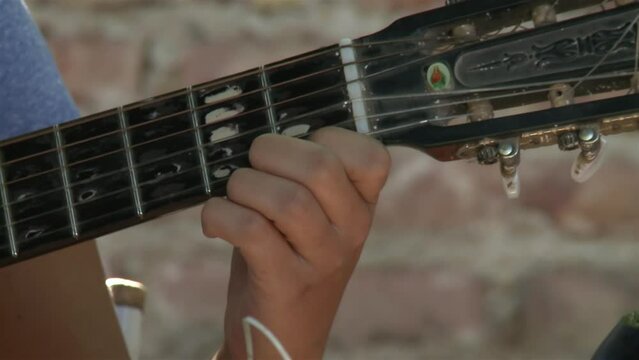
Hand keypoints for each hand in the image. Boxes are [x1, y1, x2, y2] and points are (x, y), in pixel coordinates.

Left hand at [201, 127, 390, 358]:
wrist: (282, 333)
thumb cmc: (287, 257)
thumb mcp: (311, 217)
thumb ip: (301, 177)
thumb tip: (258, 131)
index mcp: (363, 206)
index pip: (370, 156)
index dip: (326, 137)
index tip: (295, 149)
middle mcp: (353, 231)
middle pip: (319, 167)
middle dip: (270, 152)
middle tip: (251, 166)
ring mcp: (323, 259)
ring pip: (284, 199)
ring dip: (243, 186)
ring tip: (232, 197)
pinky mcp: (286, 282)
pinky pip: (250, 230)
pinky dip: (221, 215)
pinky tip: (214, 222)